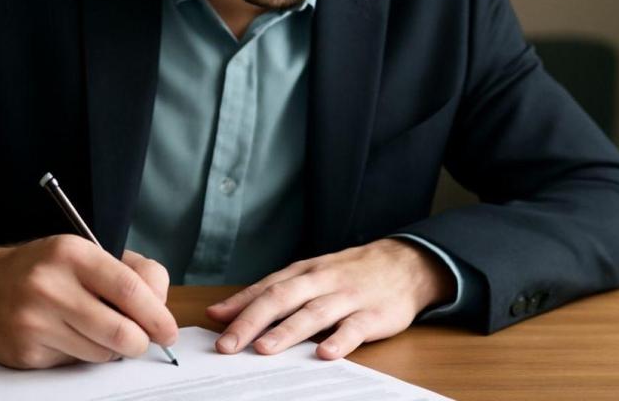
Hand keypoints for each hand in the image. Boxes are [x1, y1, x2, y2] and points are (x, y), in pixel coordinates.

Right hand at [0, 235, 176, 368]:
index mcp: (71, 253)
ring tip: (94, 330)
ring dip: (109, 350)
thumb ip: (133, 272)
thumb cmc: (45, 270)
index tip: (168, 329)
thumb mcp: (86, 253)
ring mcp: (34, 320)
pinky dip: (80, 355)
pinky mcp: (25, 351)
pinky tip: (65, 336)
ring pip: (100, 353)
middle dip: (140, 342)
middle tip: (141, 341)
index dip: (156, 314)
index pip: (127, 287)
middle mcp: (50, 285)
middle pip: (119, 331)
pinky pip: (74, 364)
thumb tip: (161, 307)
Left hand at [206, 238, 454, 359]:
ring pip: (313, 313)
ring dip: (288, 331)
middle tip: (228, 345)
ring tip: (265, 348)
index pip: (265, 289)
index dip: (238, 308)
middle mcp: (320, 282)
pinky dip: (340, 341)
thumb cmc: (347, 273)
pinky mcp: (373, 315)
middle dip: (252, 322)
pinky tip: (325, 353)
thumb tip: (220, 312)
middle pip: (281, 299)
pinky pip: (355, 328)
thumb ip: (266, 293)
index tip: (213, 328)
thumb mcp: (306, 276)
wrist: (404, 264)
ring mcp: (347, 298)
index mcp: (302, 273)